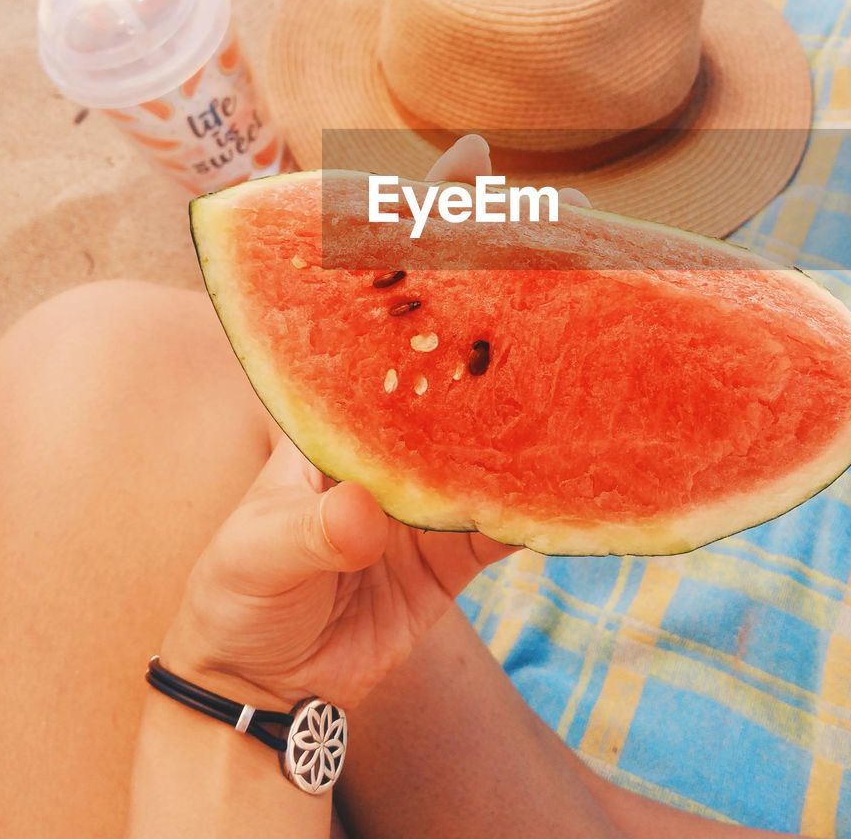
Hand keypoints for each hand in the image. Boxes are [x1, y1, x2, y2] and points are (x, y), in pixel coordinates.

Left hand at [162, 136, 590, 711]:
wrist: (265, 683)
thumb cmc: (238, 597)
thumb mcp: (255, 558)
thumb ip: (307, 533)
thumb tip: (361, 514)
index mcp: (336, 408)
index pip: (378, 303)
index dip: (418, 231)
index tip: (469, 166)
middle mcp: (392, 429)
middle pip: (458, 342)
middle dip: (508, 284)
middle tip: (577, 228)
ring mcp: (431, 482)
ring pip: (499, 414)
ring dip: (548, 373)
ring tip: (612, 315)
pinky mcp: (462, 543)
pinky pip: (520, 508)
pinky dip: (560, 489)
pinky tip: (604, 456)